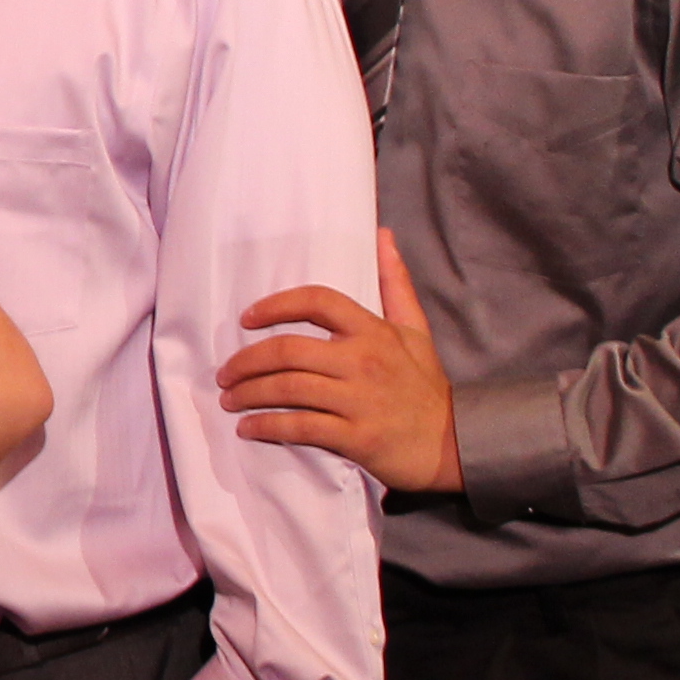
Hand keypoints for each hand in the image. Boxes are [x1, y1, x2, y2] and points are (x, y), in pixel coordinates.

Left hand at [222, 231, 456, 491]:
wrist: (455, 443)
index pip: (317, 301)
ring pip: (287, 388)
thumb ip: (395, 284)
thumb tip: (383, 236)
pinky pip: (299, 427)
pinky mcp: (356, 437)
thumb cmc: (425, 386)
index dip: (275, 305)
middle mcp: (363, 361)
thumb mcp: (416, 330)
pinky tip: (249, 428)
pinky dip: (266, 426)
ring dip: (248, 394)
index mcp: (373, 332)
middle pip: (287, 350)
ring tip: (229, 400)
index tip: (246, 318)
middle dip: (246, 362)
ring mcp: (360, 400)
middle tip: (225, 374)